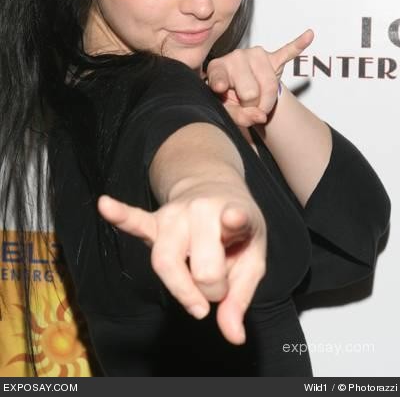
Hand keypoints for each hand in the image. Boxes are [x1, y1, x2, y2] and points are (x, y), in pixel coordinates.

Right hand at [98, 188, 265, 345]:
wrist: (215, 193)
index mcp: (234, 212)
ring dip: (181, 288)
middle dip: (211, 289)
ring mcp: (175, 214)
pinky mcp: (154, 221)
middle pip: (200, 265)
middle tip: (218, 290)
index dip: (234, 222)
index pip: (234, 221)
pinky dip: (119, 215)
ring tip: (195, 297)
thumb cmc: (237, 230)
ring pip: (165, 261)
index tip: (233, 217)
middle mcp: (202, 209)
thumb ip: (241, 297)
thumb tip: (233, 335)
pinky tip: (105, 205)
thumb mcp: (253, 258)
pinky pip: (134, 220)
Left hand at [205, 29, 313, 126]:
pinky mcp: (273, 57)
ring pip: (270, 86)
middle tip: (248, 106)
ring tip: (259, 103)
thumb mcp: (225, 111)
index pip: (222, 83)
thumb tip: (260, 116)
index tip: (221, 88)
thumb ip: (238, 116)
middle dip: (252, 106)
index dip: (228, 96)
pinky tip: (308, 35)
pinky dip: (298, 45)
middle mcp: (235, 56)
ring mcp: (255, 55)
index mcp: (217, 68)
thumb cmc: (229, 99)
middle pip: (251, 92)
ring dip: (268, 102)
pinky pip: (287, 52)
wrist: (240, 89)